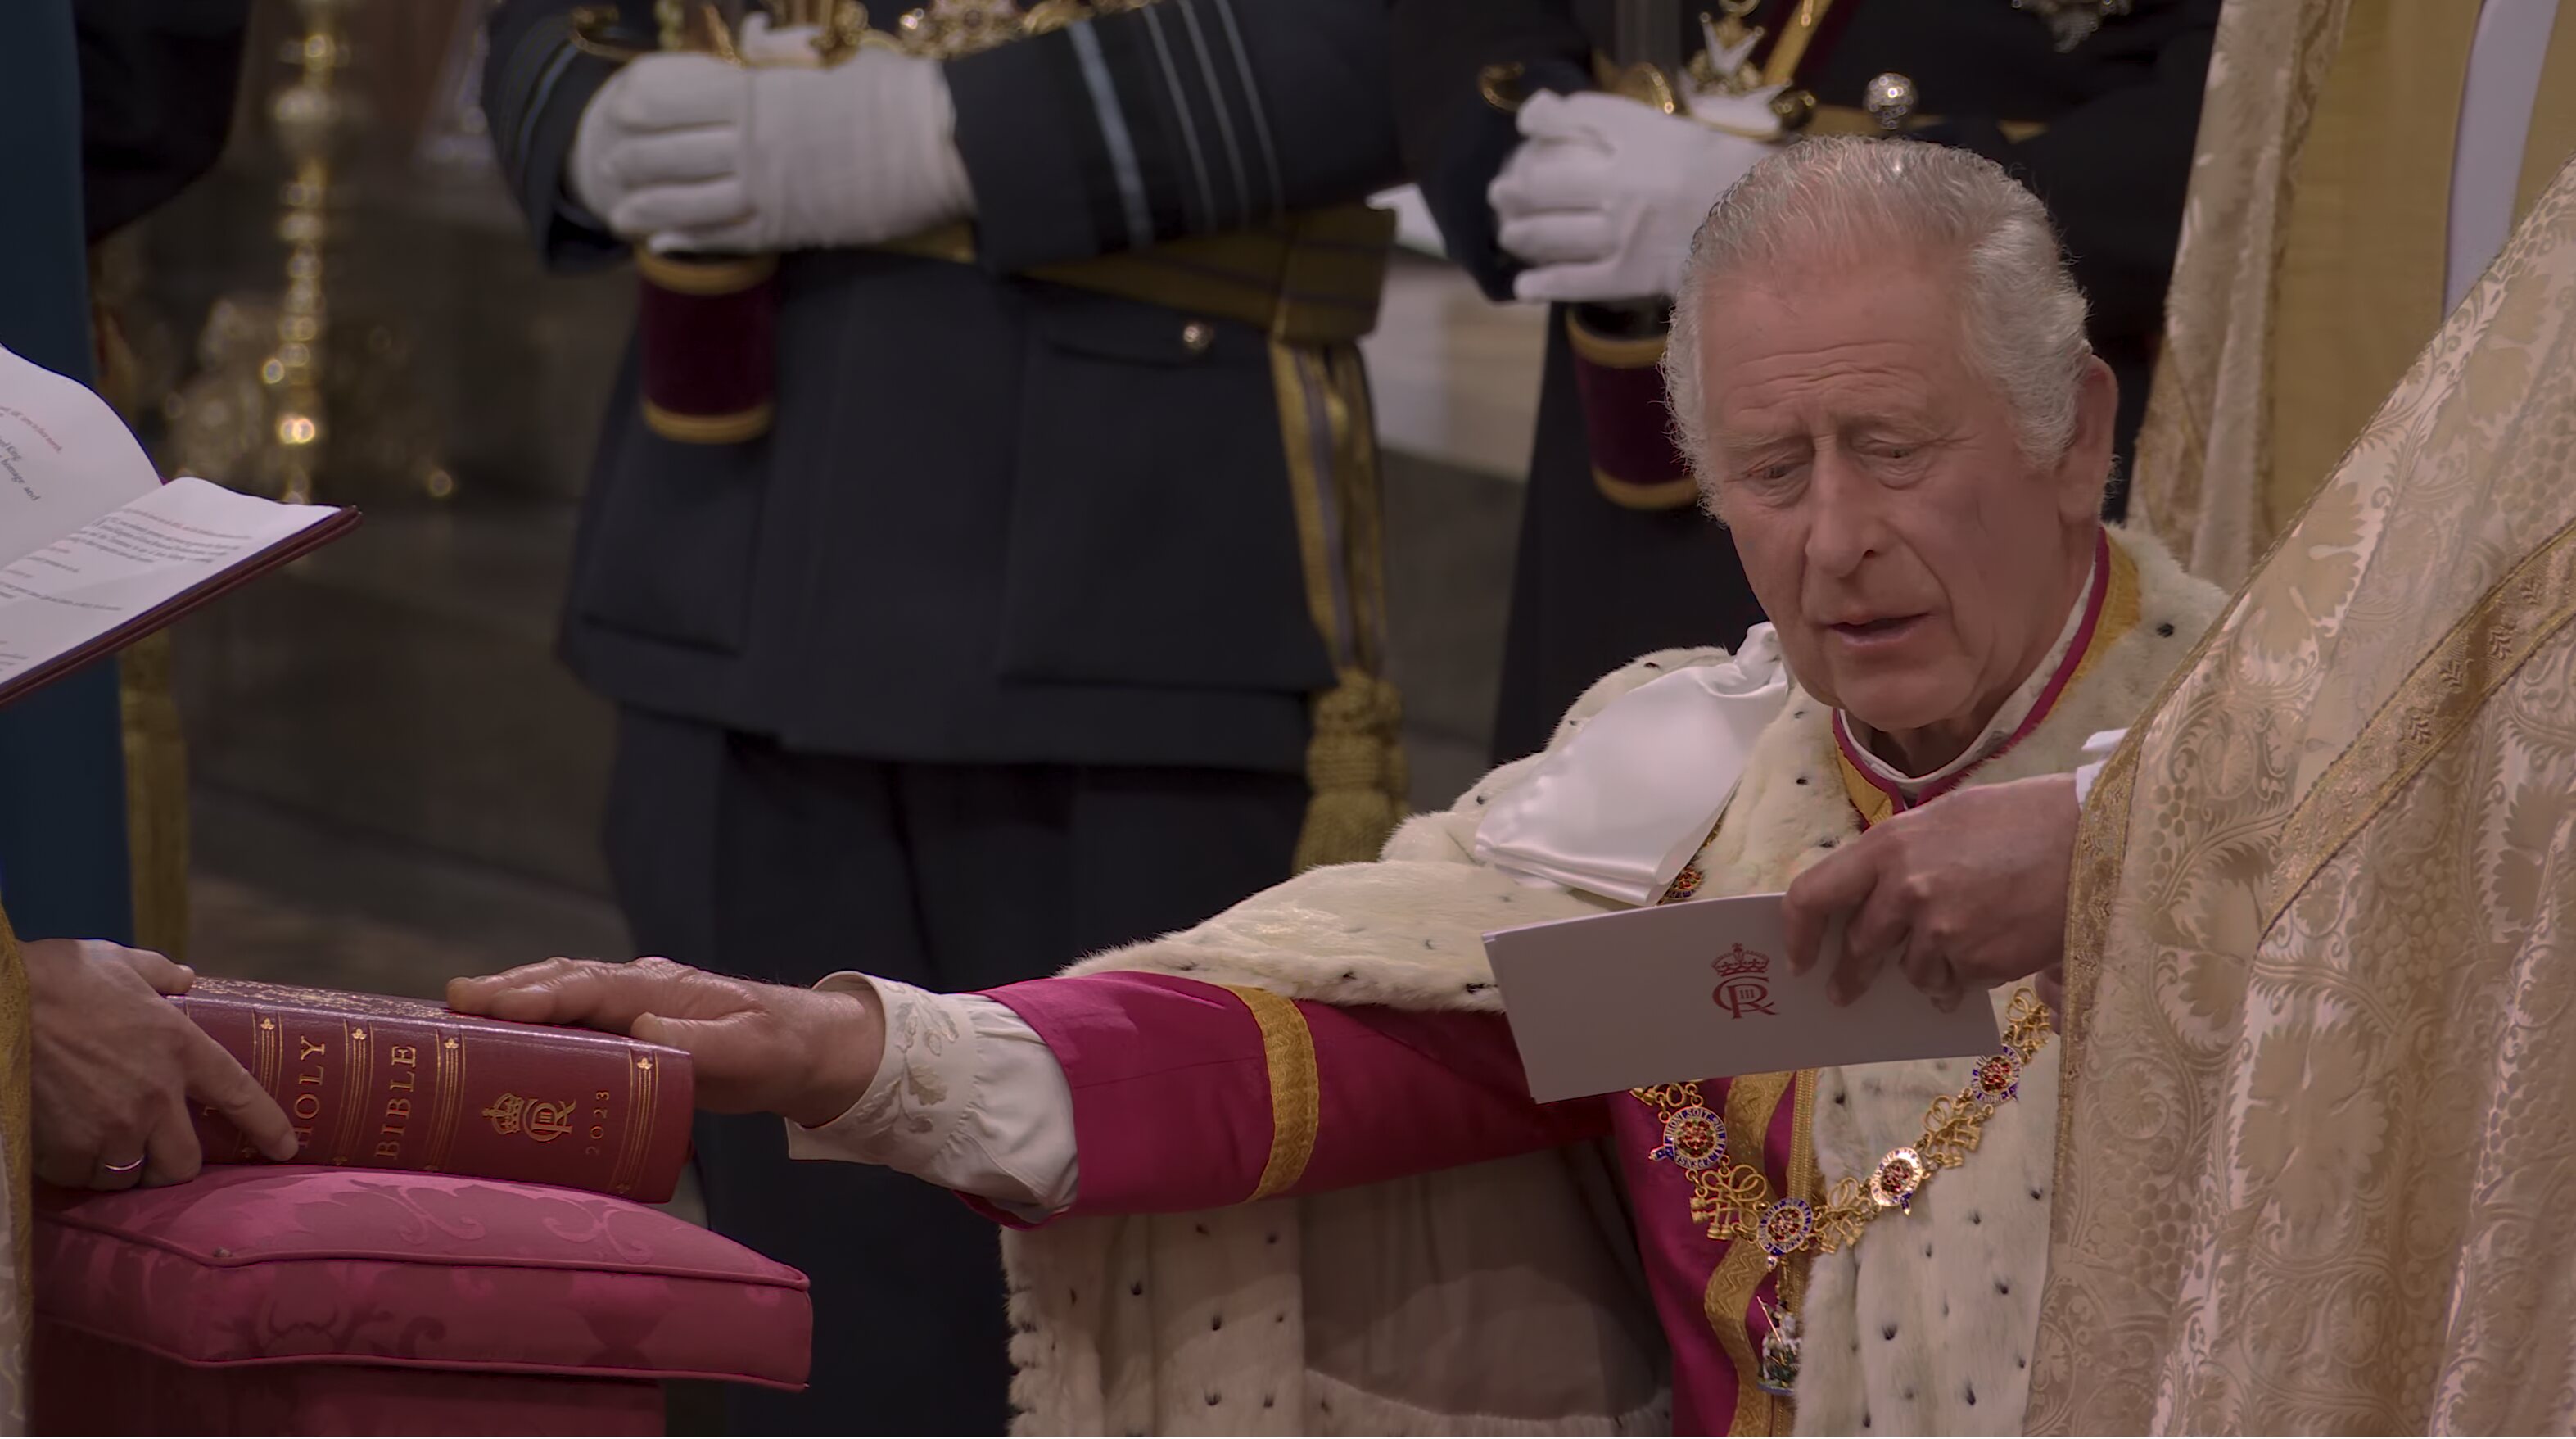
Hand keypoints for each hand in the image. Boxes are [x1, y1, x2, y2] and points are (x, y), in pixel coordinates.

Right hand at [28, 940, 297, 1188]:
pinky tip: (65, 1148)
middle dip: (172, 1165)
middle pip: (184, 1163)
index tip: (285, 1146)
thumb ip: (160, 975)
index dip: (267, 1125)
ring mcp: (112, 1126)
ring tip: (103, 1148)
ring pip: (131, 1177)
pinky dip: (77, 1171)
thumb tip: (186, 978)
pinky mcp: (68, 1148)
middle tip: (155, 1154)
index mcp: (179, 1047)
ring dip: (121, 1170)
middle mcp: (155, 1095)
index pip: (239, 1094)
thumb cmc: (57, 977)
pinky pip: (83, 1178)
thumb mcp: (121, 963)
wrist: (0, 1003)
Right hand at [446, 957, 881, 1126]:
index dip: (539, 995)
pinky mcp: (624, 1031)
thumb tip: (643, 1030)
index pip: (588, 986)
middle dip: (506, 991)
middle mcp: (636, 988)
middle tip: (450, 1005)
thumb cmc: (774, 1048)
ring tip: (452, 1021)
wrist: (800, 1049)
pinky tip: (497, 1045)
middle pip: (561, 981)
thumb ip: (699, 1043)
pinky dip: (530, 1026)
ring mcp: (627, 1006)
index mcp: (659, 987)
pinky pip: (569, 1023)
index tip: (492, 1004)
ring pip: (559, 998)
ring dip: (510, 1005)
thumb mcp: (746, 1052)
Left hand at [568, 44, 972, 252]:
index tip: (623, 107)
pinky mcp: (791, 227)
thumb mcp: (833, 57)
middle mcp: (752, 142)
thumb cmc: (895, 94)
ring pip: (686, 200)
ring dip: (645, 207)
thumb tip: (753, 36)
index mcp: (758, 92)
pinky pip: (725, 238)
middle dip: (629, 158)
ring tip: (618, 213)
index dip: (640, 102)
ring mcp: (768, 189)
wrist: (941, 143)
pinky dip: (687, 240)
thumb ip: (784, 51)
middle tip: (608, 165)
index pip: (673, 94)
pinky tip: (661, 243)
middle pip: (667, 151)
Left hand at [1489, 89, 1776, 303]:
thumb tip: (1538, 110)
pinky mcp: (1631, 275)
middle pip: (1547, 184)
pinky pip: (1576, 281)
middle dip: (1514, 189)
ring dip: (1520, 233)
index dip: (1542, 121)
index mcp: (1644, 140)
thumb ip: (1608, 119)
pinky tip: (1525, 287)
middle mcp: (1624, 185)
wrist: (1766, 227)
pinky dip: (1544, 284)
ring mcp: (1624, 233)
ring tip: (1508, 234)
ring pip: (1552, 233)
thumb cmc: (1723, 174)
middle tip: (1500, 193)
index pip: (1579, 119)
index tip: (1528, 127)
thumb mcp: (1672, 131)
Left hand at [1782, 774, 2079, 1009]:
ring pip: (1913, 971)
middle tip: (1845, 992)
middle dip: (1851, 977)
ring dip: (1926, 971)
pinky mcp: (1979, 962)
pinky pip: (1955, 984)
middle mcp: (1906, 889)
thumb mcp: (1946, 818)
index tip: (1797, 959)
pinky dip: (1965, 978)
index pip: (1812, 895)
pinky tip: (1992, 951)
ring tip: (1960, 946)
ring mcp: (1942, 930)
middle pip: (1860, 947)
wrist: (2093, 838)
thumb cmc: (2022, 820)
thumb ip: (1899, 858)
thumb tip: (1869, 902)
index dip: (1797, 933)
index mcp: (1889, 846)